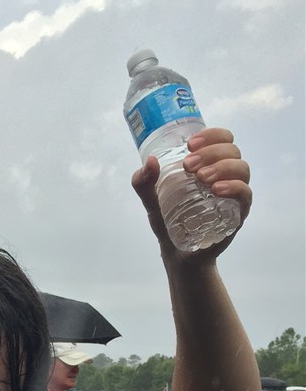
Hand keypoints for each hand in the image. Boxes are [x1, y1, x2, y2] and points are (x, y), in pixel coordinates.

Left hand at [131, 127, 251, 262]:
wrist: (177, 256)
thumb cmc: (169, 223)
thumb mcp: (152, 202)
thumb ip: (144, 184)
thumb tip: (149, 162)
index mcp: (210, 166)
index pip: (222, 139)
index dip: (211, 135)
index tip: (190, 144)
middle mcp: (226, 177)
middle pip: (232, 151)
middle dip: (212, 152)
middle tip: (189, 165)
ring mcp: (234, 195)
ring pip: (242, 168)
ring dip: (222, 167)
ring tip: (201, 178)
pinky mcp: (237, 214)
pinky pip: (245, 194)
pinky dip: (234, 187)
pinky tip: (216, 190)